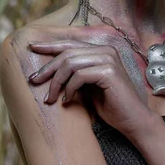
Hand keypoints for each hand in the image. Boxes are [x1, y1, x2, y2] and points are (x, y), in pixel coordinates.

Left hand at [27, 36, 156, 139]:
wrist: (133, 121)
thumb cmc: (110, 106)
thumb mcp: (88, 87)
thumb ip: (74, 75)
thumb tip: (47, 71)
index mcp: (101, 50)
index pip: (70, 44)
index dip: (50, 45)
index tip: (32, 48)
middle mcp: (106, 50)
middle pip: (67, 53)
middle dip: (47, 68)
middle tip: (34, 81)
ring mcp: (108, 59)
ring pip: (70, 63)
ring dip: (56, 82)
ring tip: (50, 98)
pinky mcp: (109, 71)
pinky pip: (79, 76)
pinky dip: (69, 89)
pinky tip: (67, 101)